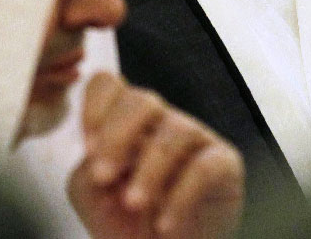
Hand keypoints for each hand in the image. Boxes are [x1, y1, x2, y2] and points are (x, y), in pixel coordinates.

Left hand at [69, 73, 243, 238]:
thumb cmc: (128, 223)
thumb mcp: (93, 197)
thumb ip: (87, 170)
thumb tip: (100, 155)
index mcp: (125, 123)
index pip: (108, 86)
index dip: (94, 108)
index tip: (88, 151)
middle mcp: (161, 123)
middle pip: (142, 100)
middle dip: (117, 137)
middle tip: (102, 178)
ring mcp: (195, 139)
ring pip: (174, 133)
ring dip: (148, 172)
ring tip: (133, 205)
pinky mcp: (224, 164)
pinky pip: (205, 168)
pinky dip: (180, 198)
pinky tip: (164, 224)